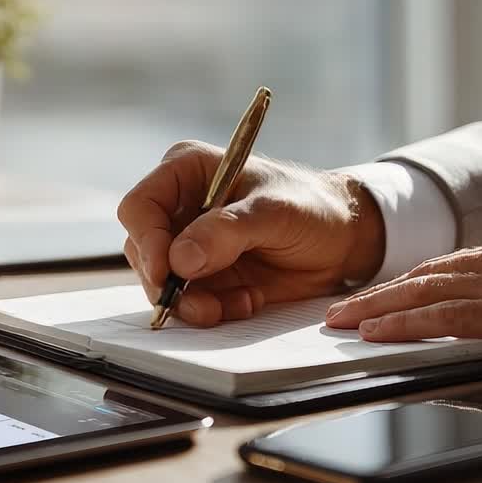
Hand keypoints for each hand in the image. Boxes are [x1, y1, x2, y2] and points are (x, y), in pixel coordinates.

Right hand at [117, 140, 385, 326]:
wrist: (341, 241)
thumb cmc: (310, 208)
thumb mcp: (275, 212)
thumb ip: (227, 231)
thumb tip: (179, 259)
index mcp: (186, 171)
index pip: (140, 206)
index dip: (146, 240)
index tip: (167, 273)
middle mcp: (178, 206)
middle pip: (143, 250)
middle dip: (170, 284)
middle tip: (205, 306)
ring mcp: (186, 244)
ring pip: (160, 282)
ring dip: (193, 303)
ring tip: (240, 302)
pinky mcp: (201, 276)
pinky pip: (186, 302)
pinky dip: (212, 311)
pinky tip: (247, 301)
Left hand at [325, 226, 481, 367]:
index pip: (451, 264)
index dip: (411, 281)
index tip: (382, 291)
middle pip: (426, 274)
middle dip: (378, 292)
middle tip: (341, 308)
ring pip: (423, 291)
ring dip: (375, 307)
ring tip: (341, 322)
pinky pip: (444, 316)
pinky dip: (404, 323)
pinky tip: (376, 332)